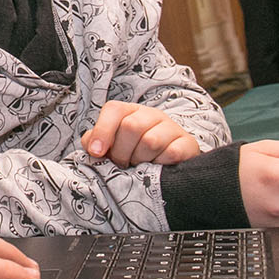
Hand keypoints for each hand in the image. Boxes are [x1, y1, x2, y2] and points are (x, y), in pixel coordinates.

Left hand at [81, 101, 200, 166]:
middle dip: (122, 152)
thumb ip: (95, 141)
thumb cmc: (134, 152)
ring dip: (141, 160)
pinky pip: (171, 153)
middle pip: (131, 126)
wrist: (171, 158)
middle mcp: (151, 115)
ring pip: (151, 141)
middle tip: (123, 164)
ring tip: (140, 166)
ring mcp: (171, 127)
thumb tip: (90, 145)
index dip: (102, 131)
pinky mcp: (187, 143)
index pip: (114, 110)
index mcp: (129, 111)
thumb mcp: (113, 144)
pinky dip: (160, 165)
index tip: (96, 152)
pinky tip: (157, 168)